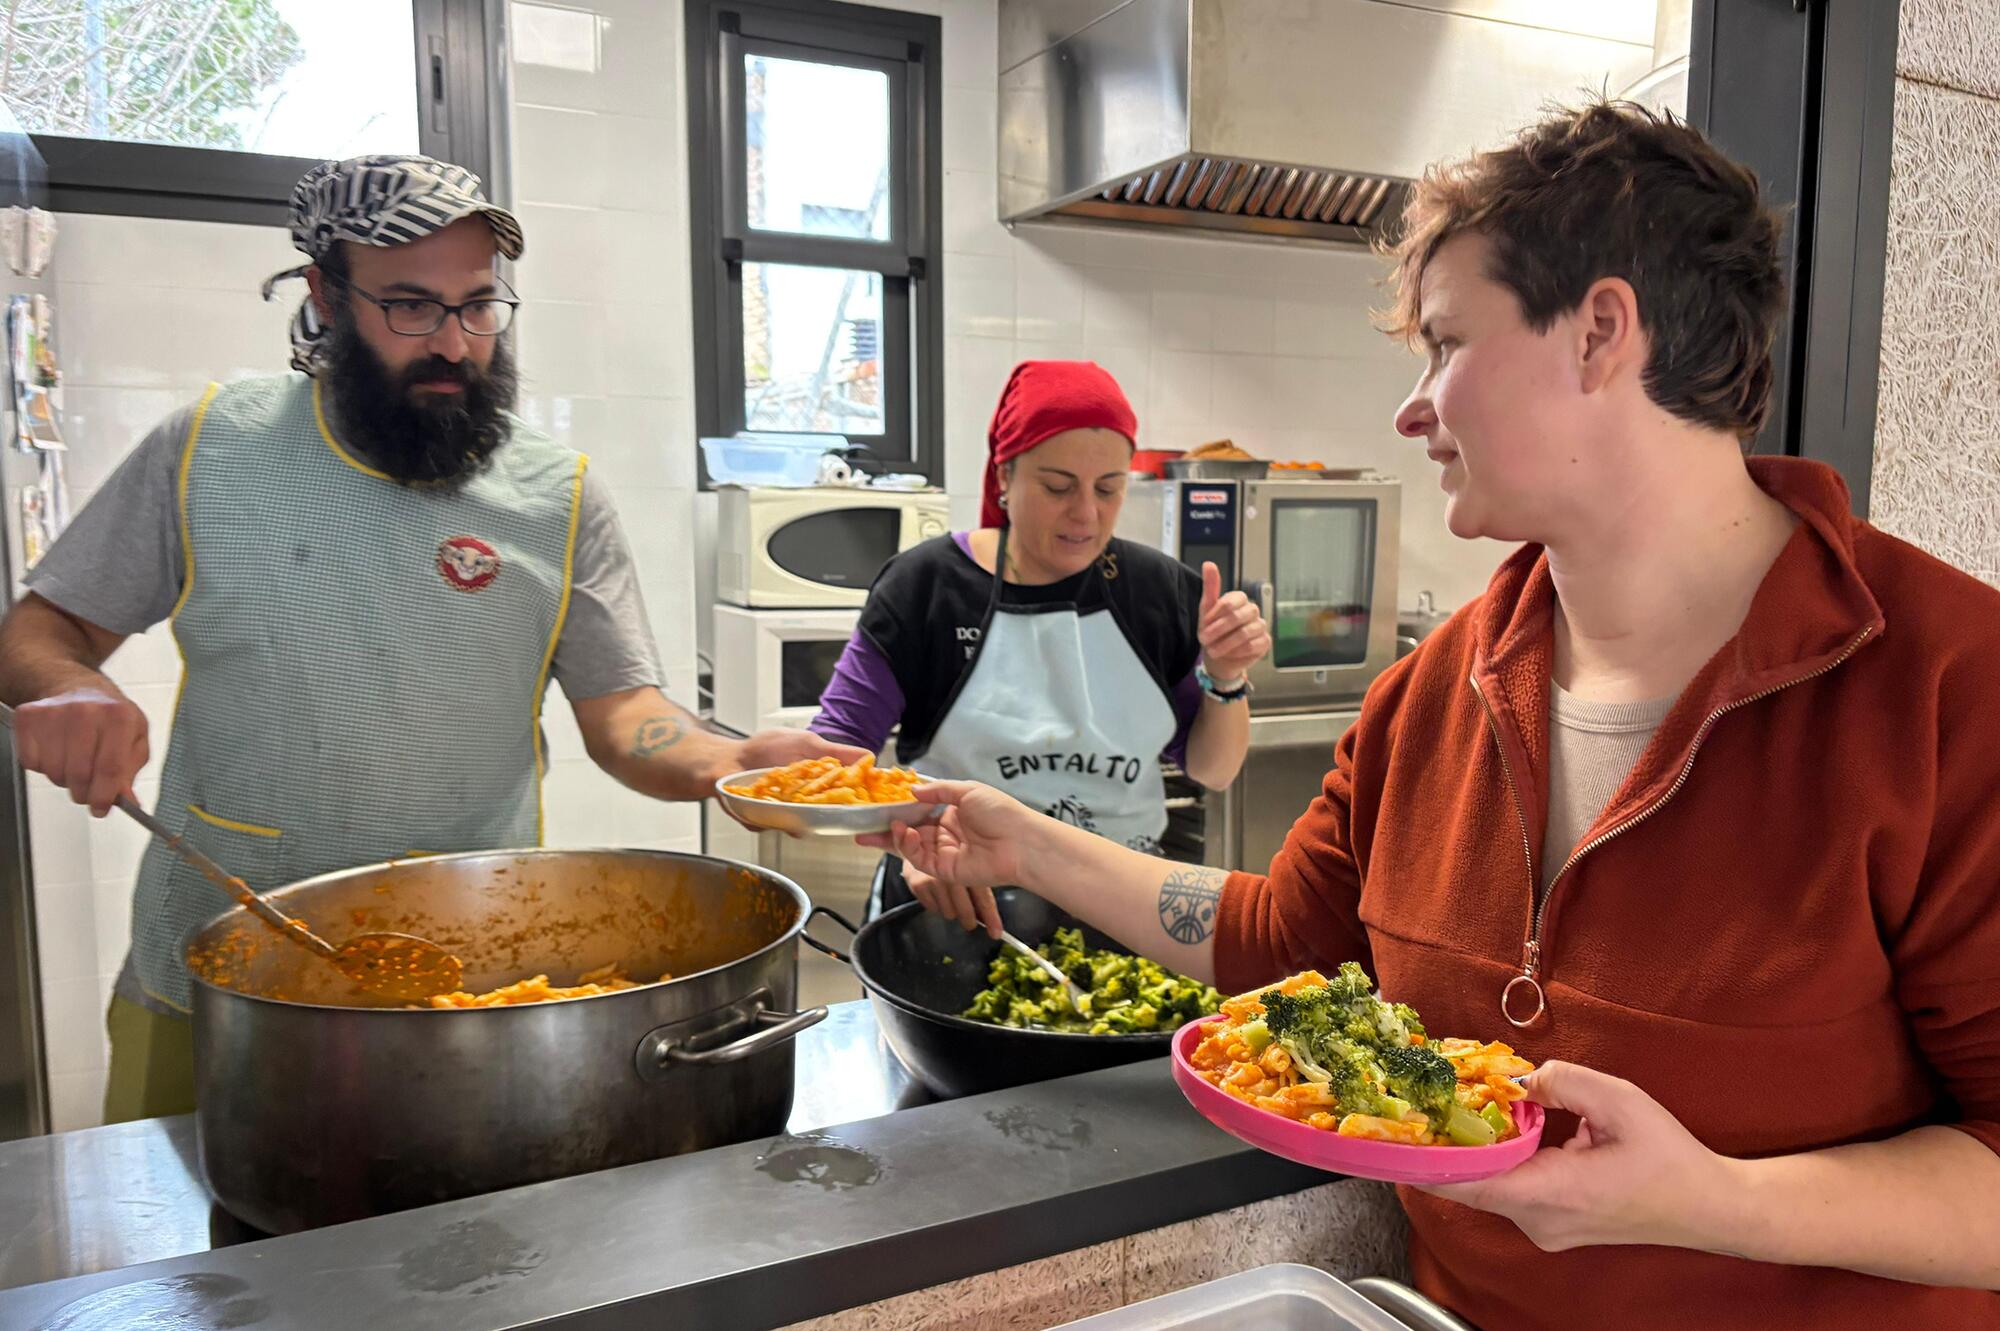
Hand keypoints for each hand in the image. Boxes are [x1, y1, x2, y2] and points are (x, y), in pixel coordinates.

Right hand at [11, 687, 148, 816]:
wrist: (79, 688)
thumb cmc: (111, 716)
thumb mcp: (135, 739)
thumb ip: (130, 771)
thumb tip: (127, 801)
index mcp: (119, 716)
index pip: (110, 768)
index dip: (104, 796)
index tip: (101, 809)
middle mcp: (86, 711)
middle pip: (80, 774)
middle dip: (84, 792)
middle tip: (88, 790)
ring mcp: (54, 712)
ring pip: (54, 771)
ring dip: (64, 779)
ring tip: (75, 764)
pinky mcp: (29, 717)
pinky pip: (31, 762)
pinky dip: (43, 766)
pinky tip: (57, 752)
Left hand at [721, 729, 871, 833]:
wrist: (727, 757)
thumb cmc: (765, 749)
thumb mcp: (806, 743)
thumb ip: (837, 752)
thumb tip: (868, 756)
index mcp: (818, 785)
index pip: (843, 799)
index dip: (854, 804)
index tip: (863, 804)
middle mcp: (804, 803)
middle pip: (824, 818)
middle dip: (826, 815)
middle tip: (822, 805)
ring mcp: (783, 814)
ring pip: (798, 825)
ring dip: (794, 817)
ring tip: (787, 799)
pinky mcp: (763, 821)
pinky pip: (769, 825)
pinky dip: (766, 816)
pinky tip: (759, 801)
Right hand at [857, 780, 1041, 936]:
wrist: (1021, 842)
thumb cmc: (1000, 813)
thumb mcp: (968, 790)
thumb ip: (938, 791)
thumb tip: (912, 791)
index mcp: (952, 814)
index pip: (919, 813)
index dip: (898, 812)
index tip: (877, 809)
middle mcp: (946, 834)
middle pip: (910, 833)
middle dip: (886, 831)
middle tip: (862, 829)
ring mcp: (945, 853)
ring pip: (912, 847)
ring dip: (898, 837)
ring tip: (892, 826)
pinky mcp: (945, 871)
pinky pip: (920, 860)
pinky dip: (909, 848)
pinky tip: (905, 835)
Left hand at [1196, 561, 1269, 684]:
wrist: (1219, 657)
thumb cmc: (1213, 631)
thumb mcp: (1206, 610)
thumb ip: (1210, 587)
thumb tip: (1208, 564)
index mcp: (1239, 599)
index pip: (1228, 603)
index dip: (1214, 617)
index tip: (1203, 626)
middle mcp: (1252, 610)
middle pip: (1237, 617)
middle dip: (1218, 631)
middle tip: (1204, 640)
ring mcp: (1260, 626)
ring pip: (1245, 633)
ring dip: (1225, 644)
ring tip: (1213, 651)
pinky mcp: (1265, 642)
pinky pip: (1252, 645)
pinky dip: (1237, 652)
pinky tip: (1229, 654)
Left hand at [1421, 1061, 1738, 1253]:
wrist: (1710, 1207)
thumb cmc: (1670, 1159)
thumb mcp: (1618, 1100)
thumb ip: (1562, 1079)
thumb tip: (1517, 1078)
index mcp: (1552, 1195)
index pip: (1467, 1183)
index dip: (1427, 1157)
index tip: (1398, 1130)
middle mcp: (1540, 1222)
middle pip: (1471, 1182)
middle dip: (1450, 1141)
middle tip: (1429, 1100)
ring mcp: (1546, 1230)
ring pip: (1490, 1186)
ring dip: (1479, 1148)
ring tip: (1462, 1106)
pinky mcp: (1553, 1226)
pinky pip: (1510, 1191)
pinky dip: (1500, 1161)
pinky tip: (1502, 1128)